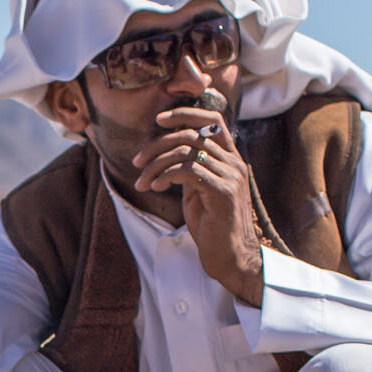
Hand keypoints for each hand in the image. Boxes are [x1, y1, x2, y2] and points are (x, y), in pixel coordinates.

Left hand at [135, 107, 265, 304]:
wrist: (230, 257)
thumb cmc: (212, 225)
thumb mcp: (199, 190)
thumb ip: (190, 168)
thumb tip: (169, 153)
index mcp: (229, 158)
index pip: (212, 119)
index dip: (185, 113)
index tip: (158, 120)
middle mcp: (233, 162)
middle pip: (191, 134)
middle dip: (157, 145)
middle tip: (137, 162)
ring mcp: (230, 176)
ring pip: (186, 152)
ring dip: (156, 164)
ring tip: (142, 181)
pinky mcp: (222, 192)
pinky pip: (188, 171)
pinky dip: (166, 175)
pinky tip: (156, 187)